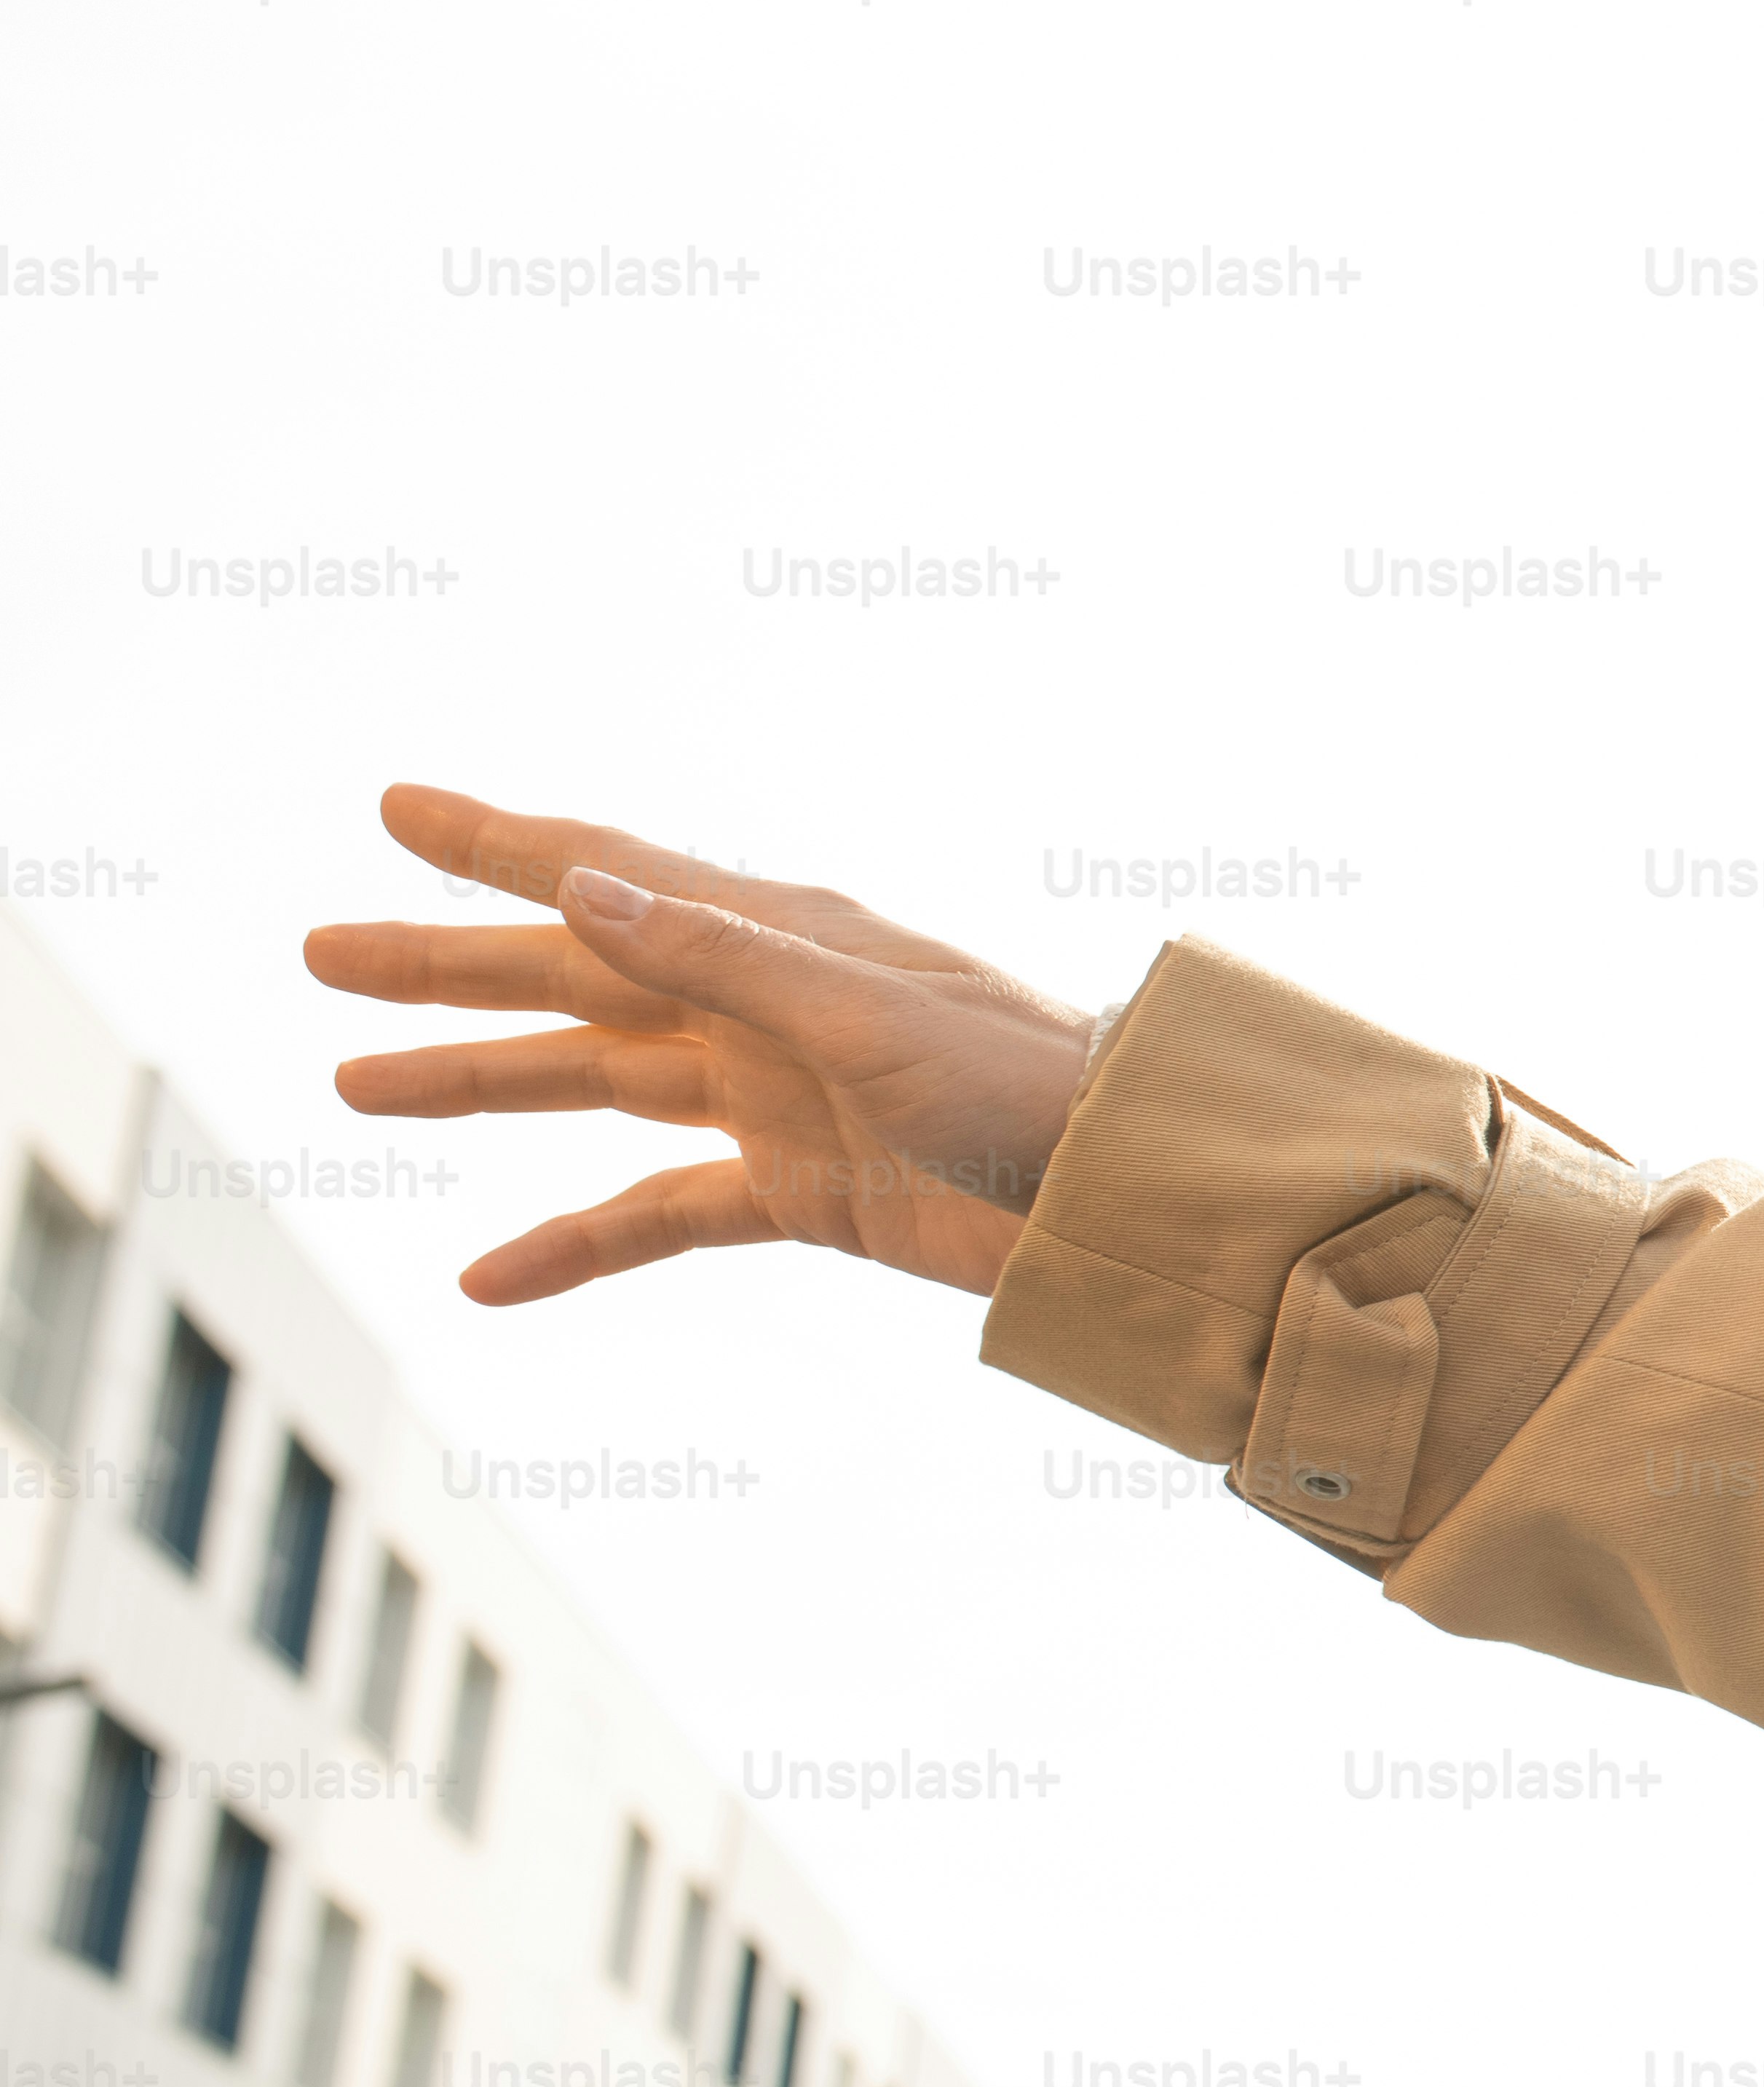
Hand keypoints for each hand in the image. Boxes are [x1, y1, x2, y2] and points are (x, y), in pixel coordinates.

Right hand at [305, 789, 1096, 1304]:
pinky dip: (573, 1245)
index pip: (608, 874)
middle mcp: (760, 1004)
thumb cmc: (1027, 1082)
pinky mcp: (795, 1190)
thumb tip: (585, 889)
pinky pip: (656, 1218)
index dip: (498, 840)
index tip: (394, 808)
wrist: (1119, 1191)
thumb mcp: (868, 1015)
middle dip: (446, 965)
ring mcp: (771, 1098)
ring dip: (479, 1083)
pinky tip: (486, 1278)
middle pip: (569, 976)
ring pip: (591, 1083)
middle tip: (321, 953)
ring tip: (356, 1082)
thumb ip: (724, 956)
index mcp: (778, 937)